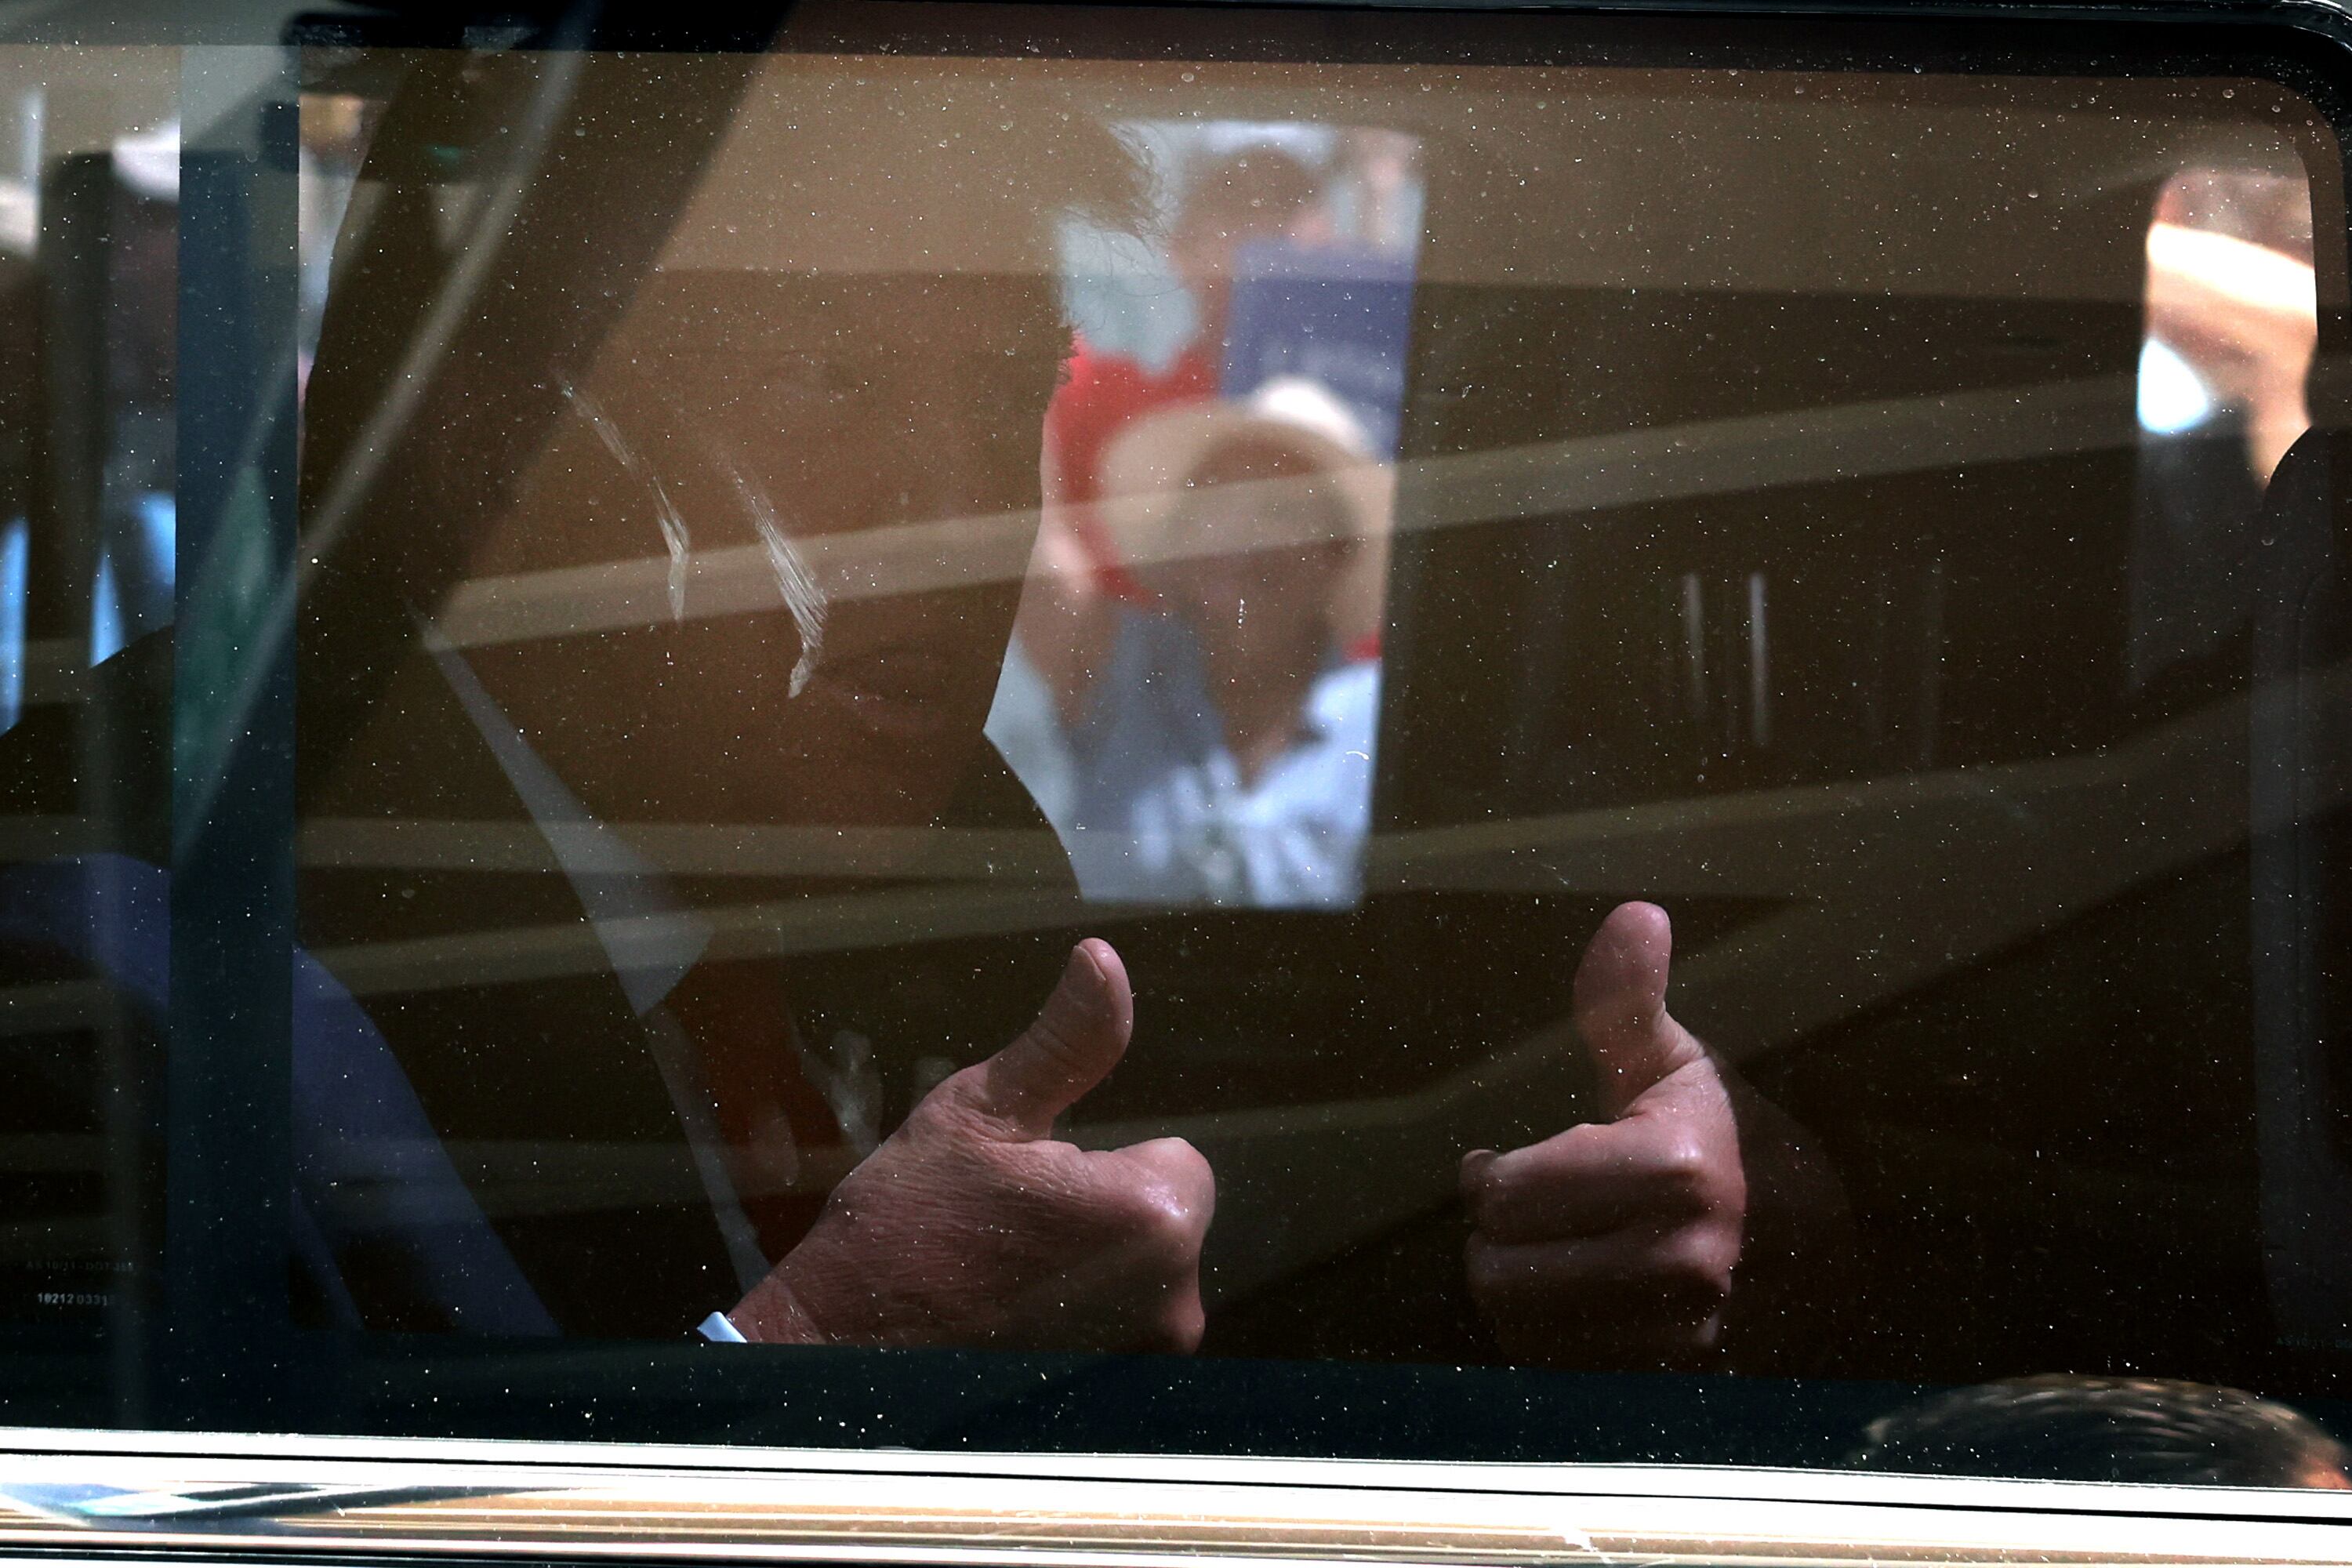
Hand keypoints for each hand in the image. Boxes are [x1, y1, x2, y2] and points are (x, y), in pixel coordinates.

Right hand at [730, 939, 1213, 1350]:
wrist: (840, 1355)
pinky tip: (1011, 1325)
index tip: (1030, 1186)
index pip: (1175, 1159)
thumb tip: (1104, 960)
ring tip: (1003, 1277)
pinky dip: (1078, 1326)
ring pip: (1140, 1279)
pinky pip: (1118, 1334)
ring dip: (1090, 1272)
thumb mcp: (980, 1112)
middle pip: (1162, 1221)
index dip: (1099, 1161)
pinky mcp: (1118, 1401)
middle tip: (1008, 1231)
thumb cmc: (907, 1227)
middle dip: (1101, 1215)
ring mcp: (1146, 1361)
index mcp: (1153, 1216)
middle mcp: (1173, 1301)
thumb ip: (1066, 1041)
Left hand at [1461, 902, 1745, 1366]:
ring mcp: (1681, 1333)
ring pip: (1521, 1326)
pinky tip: (1576, 1296)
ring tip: (1549, 1250)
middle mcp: (1681, 1263)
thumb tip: (1633, 916)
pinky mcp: (1673, 1382)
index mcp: (1675, 1171)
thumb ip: (1629, 1002)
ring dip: (1517, 1287)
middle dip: (1497, 1236)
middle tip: (1524, 1211)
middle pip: (1499, 1271)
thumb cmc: (1728, 1140)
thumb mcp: (1677, 1066)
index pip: (1503, 1196)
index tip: (1503, 1162)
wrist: (1821, 1247)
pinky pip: (1557, 1370)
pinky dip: (1549, 1337)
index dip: (1489, 1176)